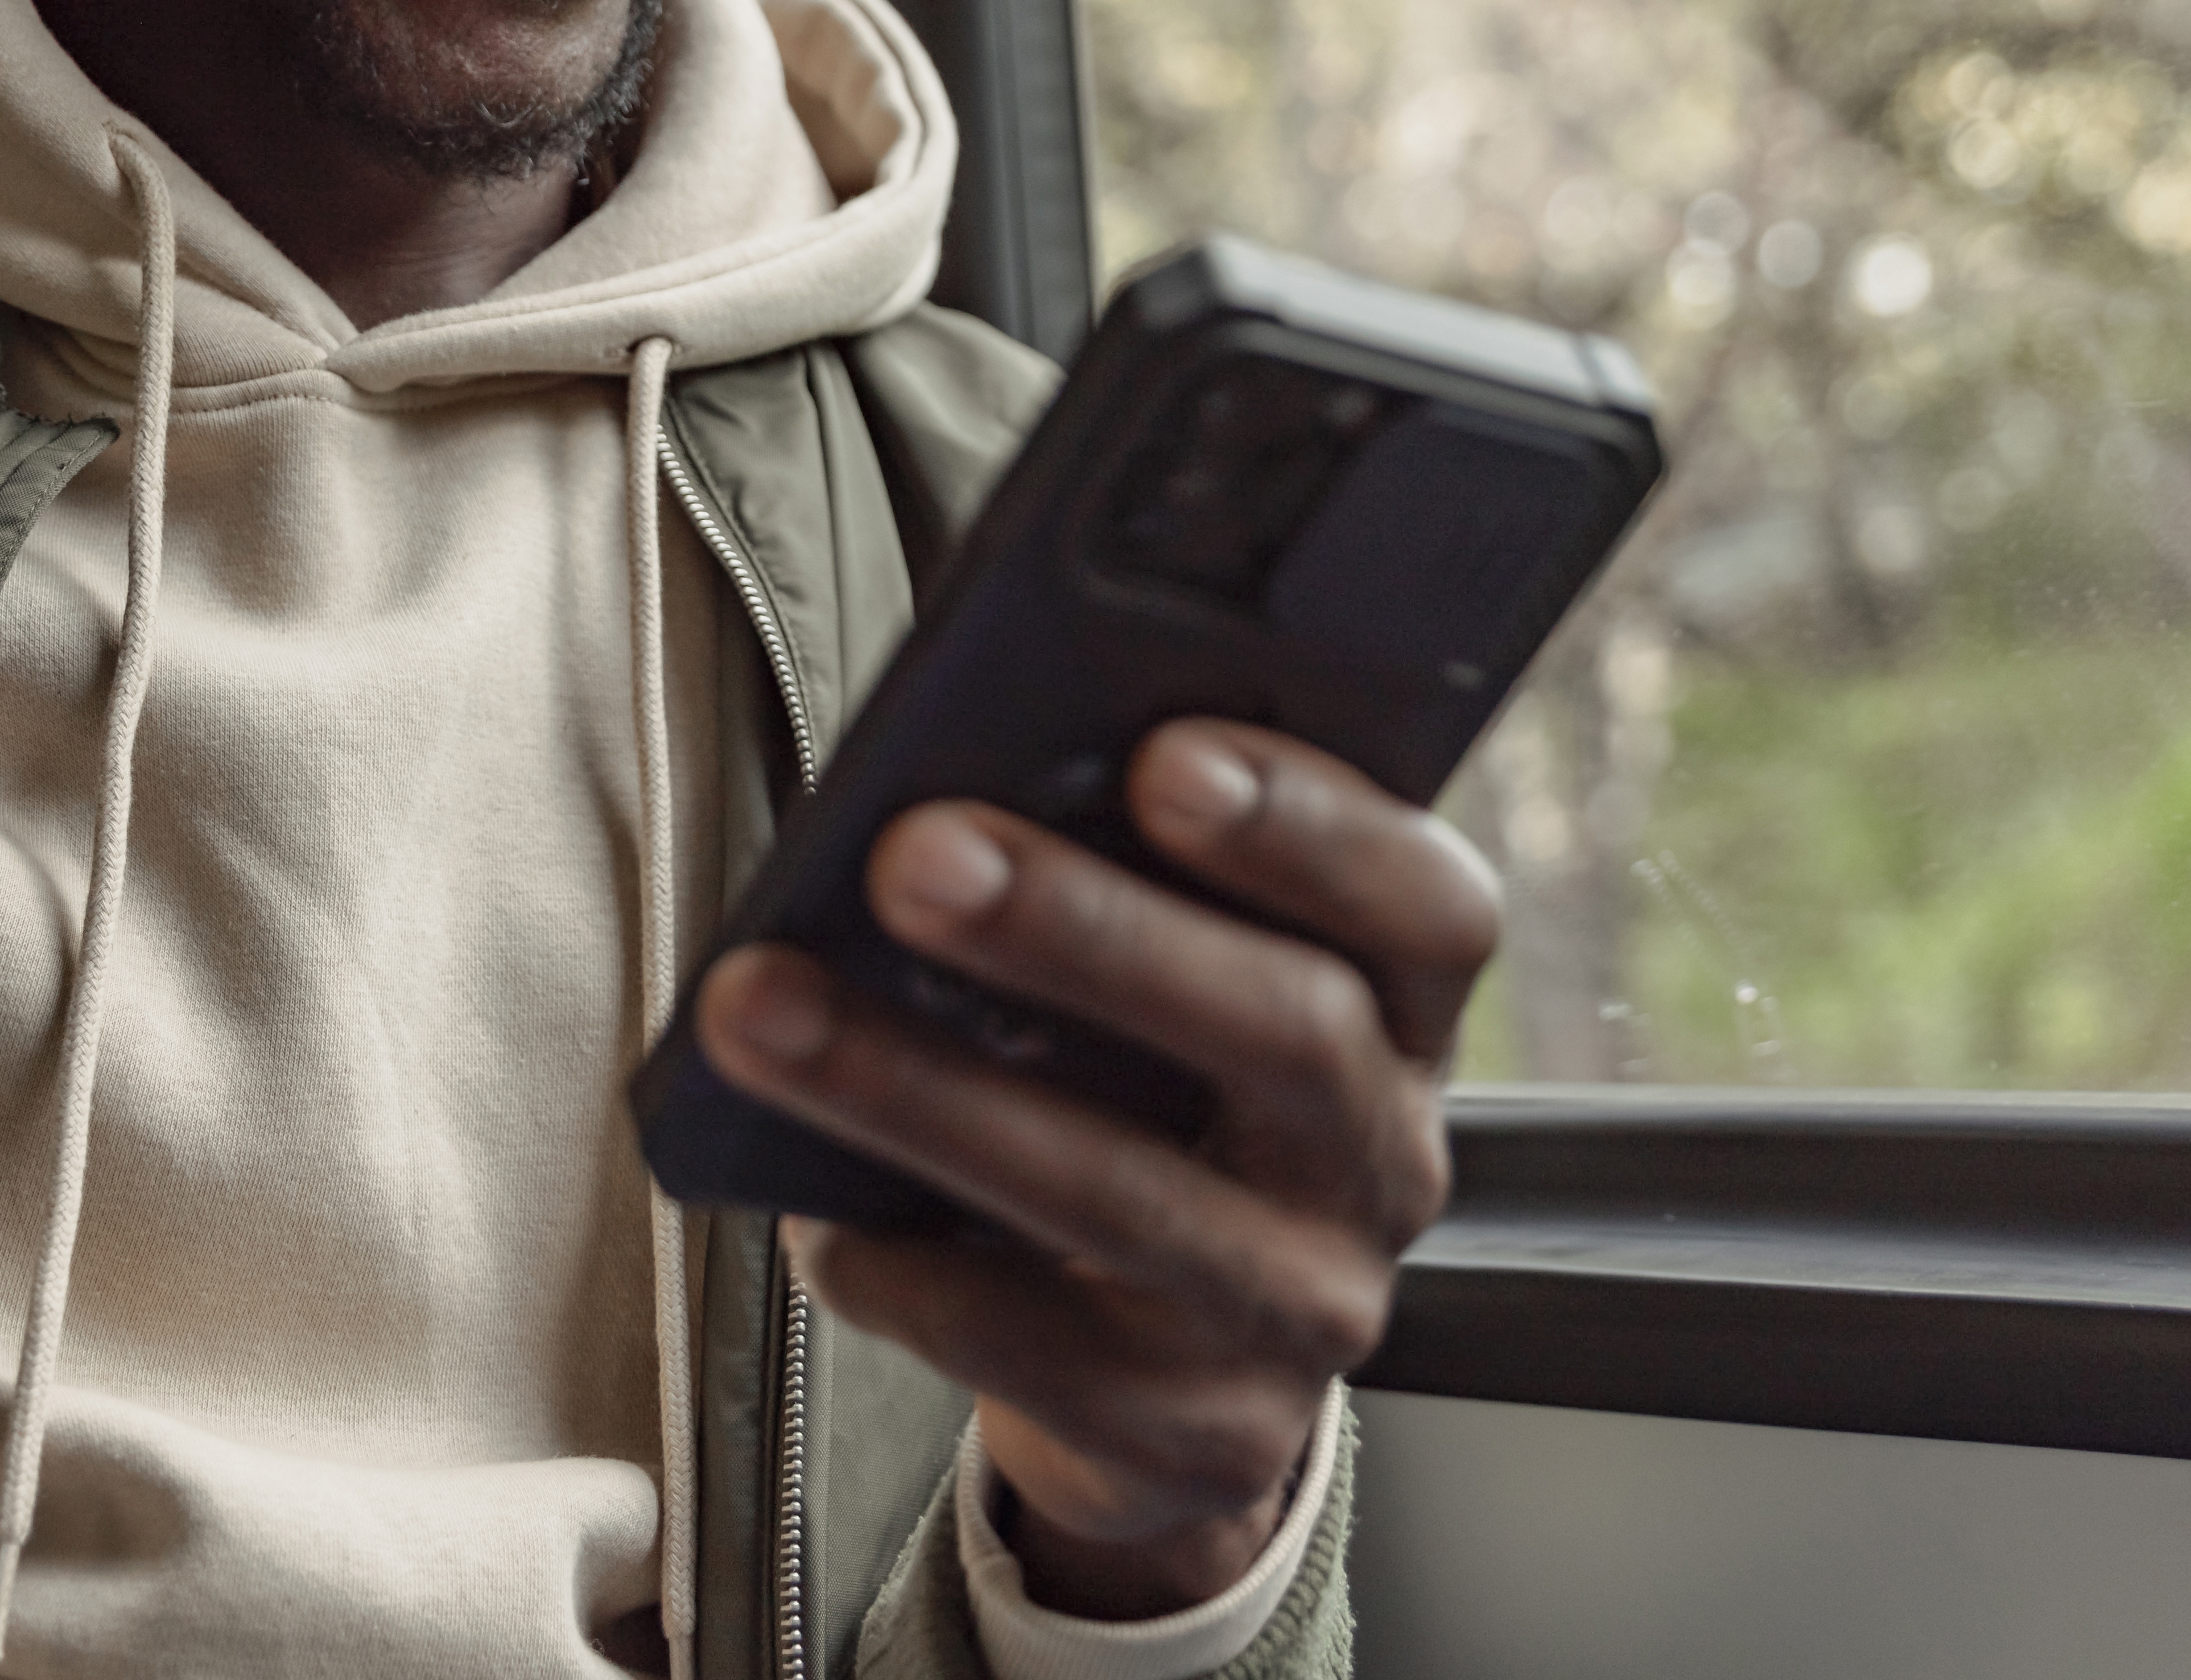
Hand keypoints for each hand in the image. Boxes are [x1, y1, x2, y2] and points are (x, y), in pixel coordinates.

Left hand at [691, 719, 1497, 1619]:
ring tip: (762, 1006)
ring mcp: (1305, 1309)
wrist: (1167, 1371)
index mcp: (1399, 1013)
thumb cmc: (1140, 1101)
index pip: (1427, 908)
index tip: (1162, 753)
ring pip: (1127, 1197)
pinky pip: (1043, 1352)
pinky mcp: (1205, 1437)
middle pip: (1284, 1032)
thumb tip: (950, 792)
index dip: (1312, 825)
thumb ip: (1119, 882)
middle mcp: (1382, 1159)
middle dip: (1086, 932)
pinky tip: (813, 1211)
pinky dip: (911, 1269)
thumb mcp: (1174, 984)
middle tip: (911, 854)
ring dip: (924, 1090)